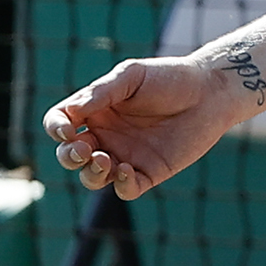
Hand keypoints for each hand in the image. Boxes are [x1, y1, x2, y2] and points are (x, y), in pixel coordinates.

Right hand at [42, 56, 258, 200]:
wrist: (209, 93)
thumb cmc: (169, 78)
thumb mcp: (132, 76)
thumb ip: (101, 92)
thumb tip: (71, 112)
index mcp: (95, 110)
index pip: (61, 123)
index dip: (56, 128)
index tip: (68, 129)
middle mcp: (105, 136)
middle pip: (70, 155)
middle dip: (69, 156)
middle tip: (84, 149)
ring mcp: (125, 156)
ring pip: (93, 177)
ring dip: (90, 174)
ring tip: (103, 160)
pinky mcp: (148, 173)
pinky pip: (125, 189)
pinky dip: (120, 185)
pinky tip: (126, 170)